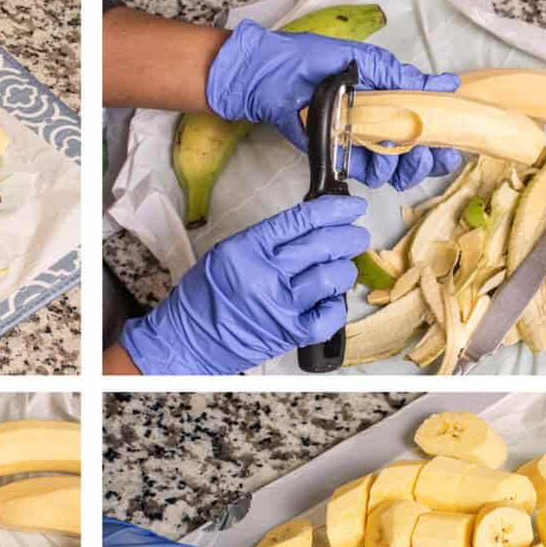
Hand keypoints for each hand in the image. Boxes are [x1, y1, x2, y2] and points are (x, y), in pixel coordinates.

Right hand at [120, 195, 368, 374]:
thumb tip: (307, 227)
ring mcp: (280, 305)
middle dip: (350, 236)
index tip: (351, 206)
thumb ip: (265, 240)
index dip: (334, 210)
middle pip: (323, 244)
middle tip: (357, 236)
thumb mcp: (226, 254)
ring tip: (343, 268)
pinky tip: (329, 301)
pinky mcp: (290, 332)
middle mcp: (265, 275)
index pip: (301, 220)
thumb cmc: (203, 299)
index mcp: (247, 249)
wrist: (188, 340)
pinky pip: (329, 316)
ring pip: (332, 277)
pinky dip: (336, 307)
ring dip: (346, 269)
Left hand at [207, 20, 462, 190]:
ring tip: (407, 158)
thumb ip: (402, 77)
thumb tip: (446, 84)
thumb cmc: (314, 62)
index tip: (453, 145)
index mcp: (389, 98)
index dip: (442, 136)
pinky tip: (381, 168)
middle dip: (429, 158)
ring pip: (394, 167)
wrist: (274, 78)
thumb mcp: (364, 63)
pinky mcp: (338, 157)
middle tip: (431, 156)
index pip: (425, 121)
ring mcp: (359, 142)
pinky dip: (378, 174)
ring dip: (407, 168)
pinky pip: (366, 173)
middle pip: (415, 151)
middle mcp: (378, 123)